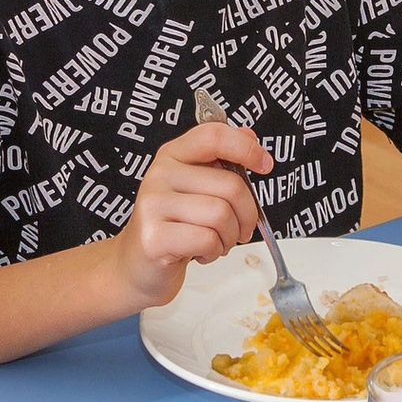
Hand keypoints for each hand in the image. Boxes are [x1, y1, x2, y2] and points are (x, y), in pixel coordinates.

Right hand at [112, 121, 270, 306]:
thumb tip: (250, 137)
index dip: (246, 149)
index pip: (214, 136)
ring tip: (216, 242)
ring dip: (230, 236)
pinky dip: (215, 251)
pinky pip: (208, 239)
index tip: (265, 165)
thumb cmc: (174, 226)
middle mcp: (160, 174)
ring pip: (222, 215)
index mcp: (173, 155)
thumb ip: (221, 161)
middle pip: (231, 185)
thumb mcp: (197, 188)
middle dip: (247, 214)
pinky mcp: (154, 236)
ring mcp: (154, 204)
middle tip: (239, 229)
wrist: (136, 265)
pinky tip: (202, 253)